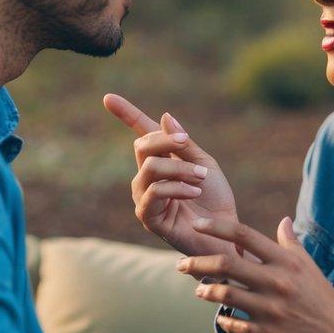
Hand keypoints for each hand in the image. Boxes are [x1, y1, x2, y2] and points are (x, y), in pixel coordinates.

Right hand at [102, 93, 239, 259]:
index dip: (125, 114)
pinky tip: (194, 191)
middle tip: (190, 145)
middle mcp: (146, 178)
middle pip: (143, 145)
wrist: (225, 235)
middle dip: (168, 141)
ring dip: (179, 167)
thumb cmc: (215, 201)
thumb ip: (184, 144)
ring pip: (150, 168)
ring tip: (200, 176)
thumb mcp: (204, 164)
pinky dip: (177, 187)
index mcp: (160, 161)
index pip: (140, 133)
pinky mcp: (147, 217)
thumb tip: (164, 116)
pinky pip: (155, 191)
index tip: (108, 97)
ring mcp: (144, 197)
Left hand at [180, 216, 333, 332]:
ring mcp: (272, 309)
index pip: (245, 235)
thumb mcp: (310, 269)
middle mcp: (278, 282)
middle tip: (181, 264)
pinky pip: (235, 325)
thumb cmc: (325, 303)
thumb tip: (284, 220)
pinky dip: (224, 321)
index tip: (197, 225)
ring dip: (206, 291)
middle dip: (197, 261)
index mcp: (287, 261)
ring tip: (200, 290)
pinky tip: (222, 319)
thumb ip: (292, 244)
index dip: (217, 227)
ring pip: (225, 294)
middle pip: (227, 262)